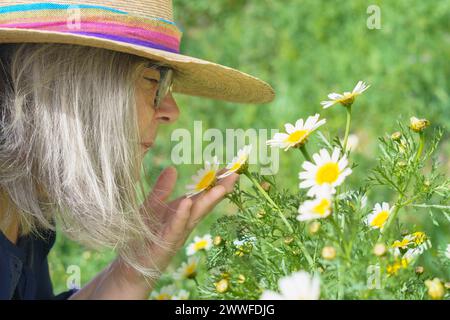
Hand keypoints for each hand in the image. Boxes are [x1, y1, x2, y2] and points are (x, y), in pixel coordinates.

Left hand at [115, 166, 238, 290]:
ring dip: (209, 200)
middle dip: (221, 189)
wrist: (132, 267)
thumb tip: (172, 168)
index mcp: (183, 212)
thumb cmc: (144, 236)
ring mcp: (178, 233)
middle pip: (206, 203)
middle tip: (236, 174)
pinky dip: (182, 215)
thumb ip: (162, 189)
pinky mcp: (165, 242)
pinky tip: (187, 202)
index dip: (215, 181)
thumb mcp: (153, 206)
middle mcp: (185, 222)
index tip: (230, 168)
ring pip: (196, 215)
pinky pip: (175, 227)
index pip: (202, 194)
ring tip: (221, 186)